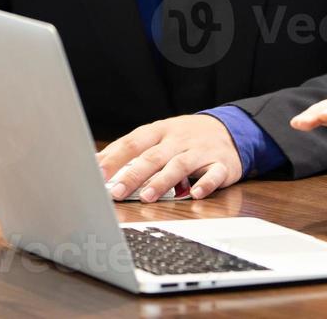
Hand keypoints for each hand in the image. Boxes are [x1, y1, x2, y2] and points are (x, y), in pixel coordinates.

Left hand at [97, 115, 242, 201]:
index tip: (95, 173)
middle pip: (153, 156)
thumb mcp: (159, 136)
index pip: (132, 142)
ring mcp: (200, 151)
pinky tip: (195, 195)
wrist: (230, 128)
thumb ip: (132, 149)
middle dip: (133, 174)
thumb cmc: (184, 137)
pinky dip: (205, 184)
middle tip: (115, 191)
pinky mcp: (221, 164)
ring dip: (162, 181)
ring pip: (179, 165)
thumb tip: (97, 164)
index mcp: (160, 131)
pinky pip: (214, 174)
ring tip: (146, 197)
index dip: (113, 157)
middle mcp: (179, 139)